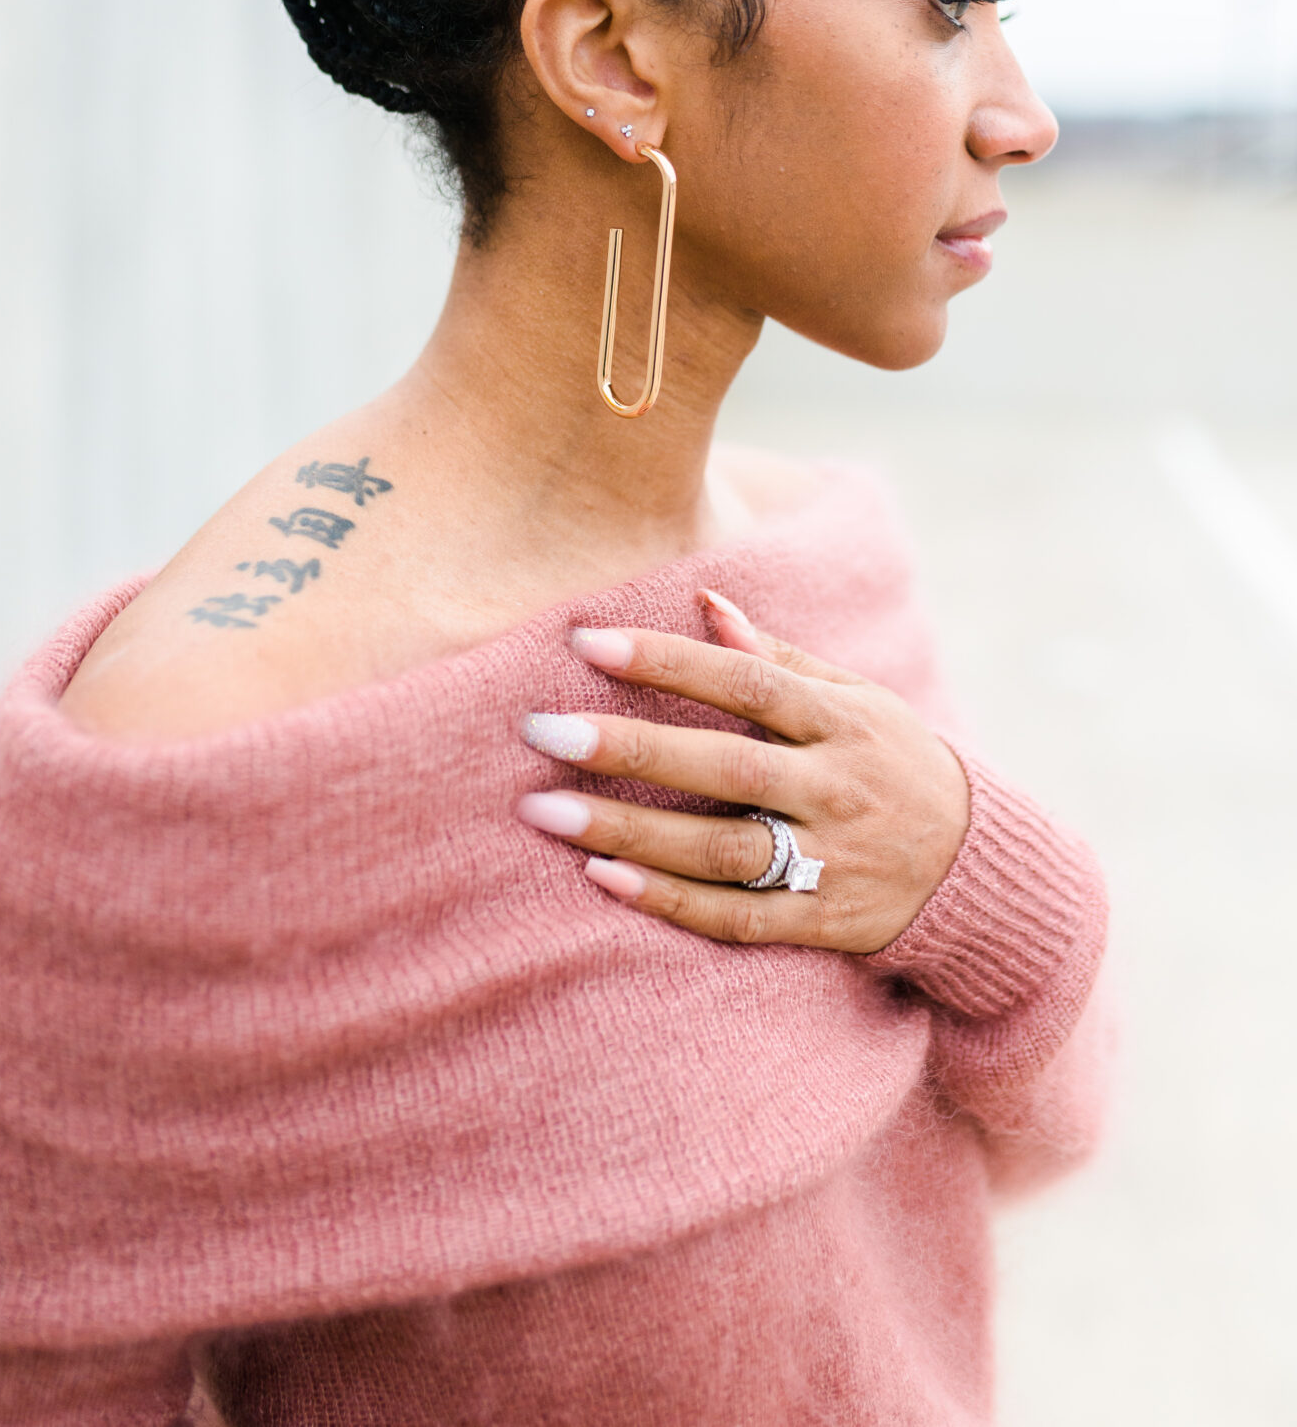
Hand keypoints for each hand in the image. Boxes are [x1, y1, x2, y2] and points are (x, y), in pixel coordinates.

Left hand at [517, 591, 969, 953]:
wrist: (980, 870)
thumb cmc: (895, 762)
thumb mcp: (856, 699)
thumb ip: (778, 655)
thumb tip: (704, 598)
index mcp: (842, 721)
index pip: (746, 681)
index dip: (667, 659)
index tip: (585, 640)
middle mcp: (836, 788)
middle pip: (725, 766)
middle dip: (630, 746)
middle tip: (542, 730)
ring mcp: (831, 861)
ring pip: (721, 849)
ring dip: (629, 829)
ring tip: (545, 810)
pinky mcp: (822, 923)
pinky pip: (737, 917)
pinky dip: (670, 902)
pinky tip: (603, 877)